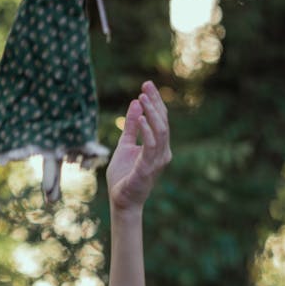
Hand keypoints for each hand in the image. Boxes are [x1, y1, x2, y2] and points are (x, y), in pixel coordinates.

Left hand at [106, 80, 170, 211]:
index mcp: (158, 147)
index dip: (155, 101)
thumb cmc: (124, 176)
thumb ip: (130, 127)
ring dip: (151, 113)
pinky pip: (151, 146)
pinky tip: (139, 118)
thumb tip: (135, 103)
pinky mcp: (149, 168)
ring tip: (142, 98)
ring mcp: (158, 160)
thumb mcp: (125, 145)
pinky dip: (146, 130)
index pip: (160, 119)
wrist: (121, 201)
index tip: (146, 85)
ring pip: (161, 131)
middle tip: (145, 86)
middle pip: (163, 122)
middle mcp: (162, 152)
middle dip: (155, 102)